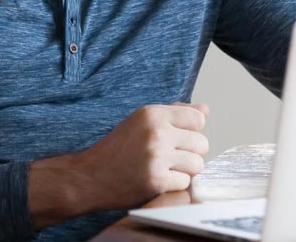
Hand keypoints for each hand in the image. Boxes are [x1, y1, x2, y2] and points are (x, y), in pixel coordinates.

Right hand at [73, 103, 208, 211]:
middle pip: (202, 143)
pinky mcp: (157, 181)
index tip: (178, 138)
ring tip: (165, 168)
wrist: (91, 175)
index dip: (191, 131)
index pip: (198, 118)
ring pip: (197, 164)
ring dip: (184, 170)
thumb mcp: (141, 121)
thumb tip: (204, 110)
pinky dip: (174, 185)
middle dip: (190, 152)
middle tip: (171, 156)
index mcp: (151, 113)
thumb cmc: (117, 148)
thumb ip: (173, 113)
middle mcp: (156, 132)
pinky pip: (185, 183)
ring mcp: (157, 157)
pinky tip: (158, 180)